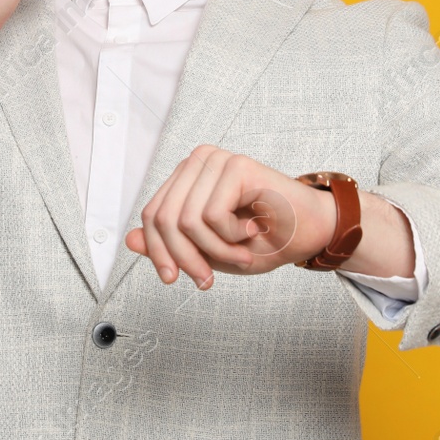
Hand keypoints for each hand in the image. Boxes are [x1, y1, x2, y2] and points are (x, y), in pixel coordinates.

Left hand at [125, 145, 337, 288]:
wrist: (311, 234)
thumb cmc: (264, 241)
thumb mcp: (208, 251)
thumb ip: (172, 244)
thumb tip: (128, 241)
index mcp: (186, 178)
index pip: (151, 215)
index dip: (158, 252)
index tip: (173, 279)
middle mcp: (197, 162)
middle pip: (162, 218)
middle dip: (185, 257)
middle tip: (207, 278)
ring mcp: (216, 160)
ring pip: (186, 220)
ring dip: (214, 250)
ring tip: (240, 252)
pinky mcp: (236, 166)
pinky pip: (211, 215)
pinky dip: (230, 237)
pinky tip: (253, 231)